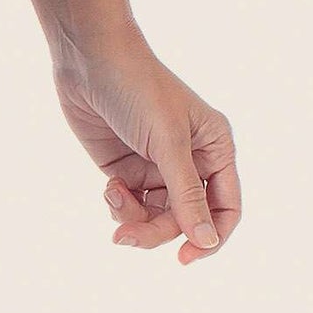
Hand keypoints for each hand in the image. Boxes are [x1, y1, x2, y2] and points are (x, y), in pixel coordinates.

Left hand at [54, 31, 240, 263]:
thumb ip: (186, 194)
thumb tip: (207, 240)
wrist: (87, 56)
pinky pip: (131, 205)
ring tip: (113, 201)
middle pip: (186, 220)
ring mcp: (156, 165)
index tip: (185, 257)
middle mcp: (189, 160)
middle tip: (127, 236)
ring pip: (156, 217)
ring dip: (135, 220)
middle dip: (158, 231)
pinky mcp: (126, 166)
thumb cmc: (137, 86)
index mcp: (214, 148)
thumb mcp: (166, 142)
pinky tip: (108, 186)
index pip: (225, 208)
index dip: (211, 237)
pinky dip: (119, 204)